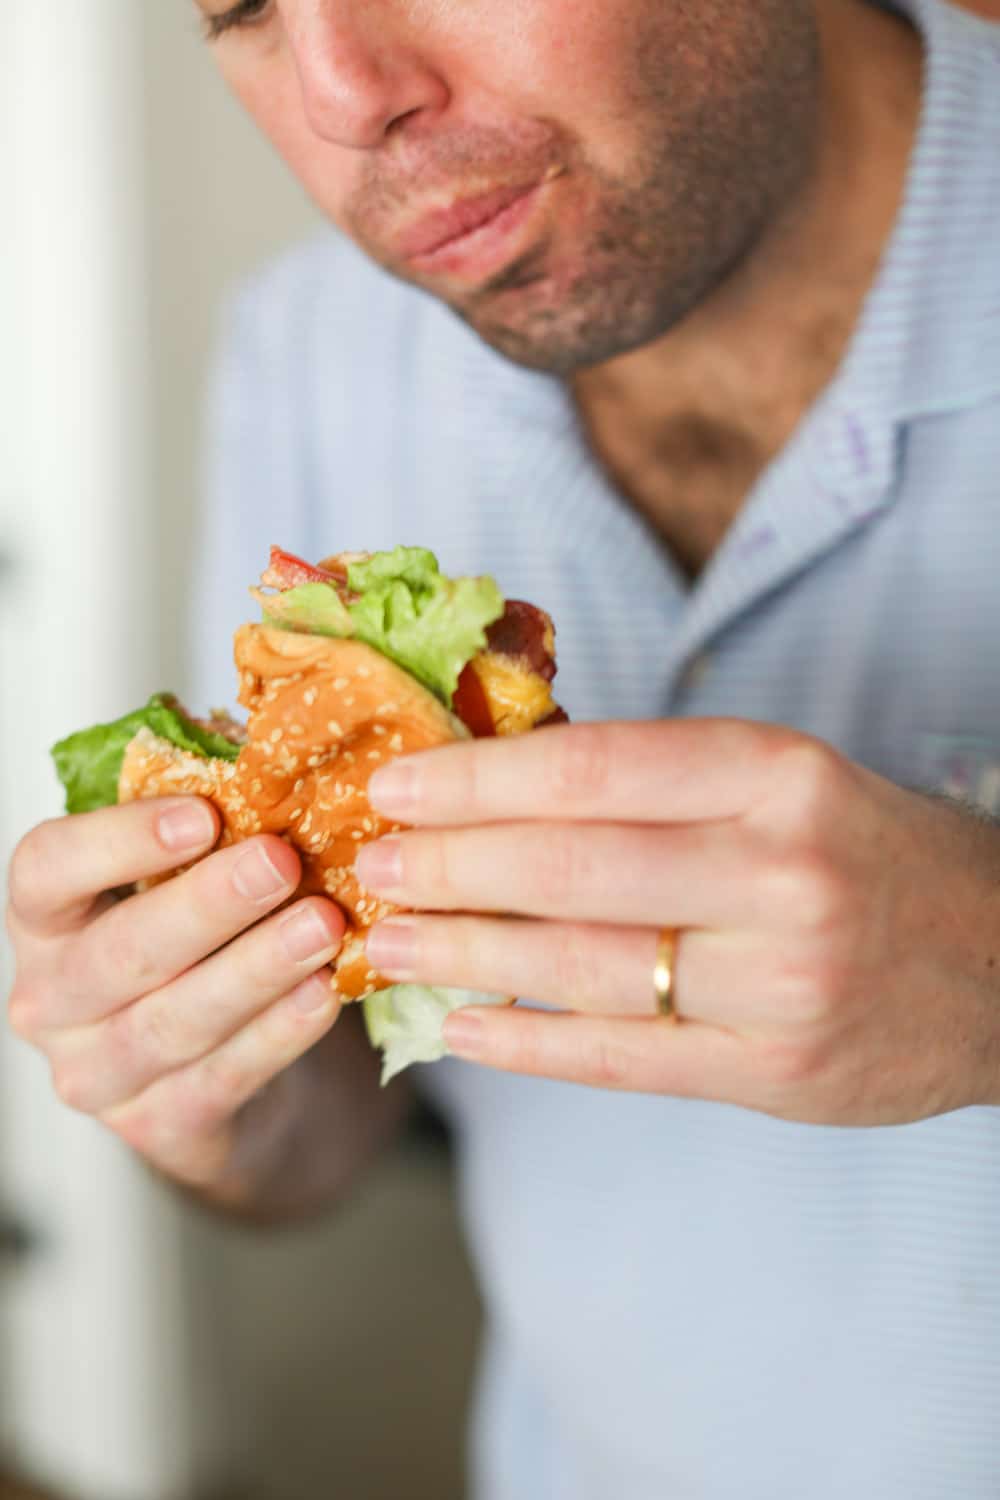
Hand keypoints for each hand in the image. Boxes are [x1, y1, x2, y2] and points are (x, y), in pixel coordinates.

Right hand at [5, 799, 345, 1198]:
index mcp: (47, 917)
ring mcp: (97, 1072)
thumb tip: (282, 737)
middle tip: (280, 862)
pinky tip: (323, 994)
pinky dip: (276, 1035)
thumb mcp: (191, 875)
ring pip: (173, 1021)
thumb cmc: (206, 942)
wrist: (228, 1067)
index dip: (117, 840)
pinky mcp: (158, 1126)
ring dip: (253, 970)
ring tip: (322, 926)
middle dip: (205, 906)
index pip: (46, 871)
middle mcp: (51, 998)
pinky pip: (220, 1079)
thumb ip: (215, 814)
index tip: (201, 813)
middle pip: (119, 952)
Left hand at [358, 720, 999, 1123]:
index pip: (592, 770)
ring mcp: (780, 985)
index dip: (476, 780)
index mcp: (778, 778)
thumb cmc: (869, 854)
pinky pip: (622, 1061)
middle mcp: (781, 876)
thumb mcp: (786, 781)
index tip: (395, 784)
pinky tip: (462, 1029)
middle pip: (572, 871)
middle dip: (450, 868)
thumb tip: (496, 788)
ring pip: (583, 970)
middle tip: (368, 865)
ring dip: (467, 957)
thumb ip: (660, 786)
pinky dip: (528, 1046)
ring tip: (390, 942)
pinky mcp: (775, 1076)